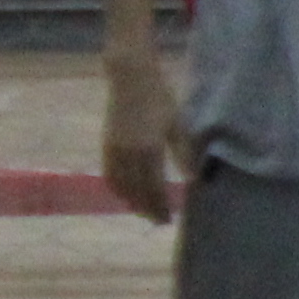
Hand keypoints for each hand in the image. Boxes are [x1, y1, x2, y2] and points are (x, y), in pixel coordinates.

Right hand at [101, 63, 183, 225]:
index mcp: (150, 150)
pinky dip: (117, 189)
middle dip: (148, 209)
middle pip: (137, 192)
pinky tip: (125, 195)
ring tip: (144, 211)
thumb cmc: (159, 98)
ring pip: (121, 186)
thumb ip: (184, 153)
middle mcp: (129, 154)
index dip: (161, 206)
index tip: (169, 219)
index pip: (155, 188)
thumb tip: (193, 180)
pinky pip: (109, 174)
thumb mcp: (177, 124)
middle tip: (159, 221)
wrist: (130, 77)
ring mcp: (115, 150)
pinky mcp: (106, 144)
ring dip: (132, 202)